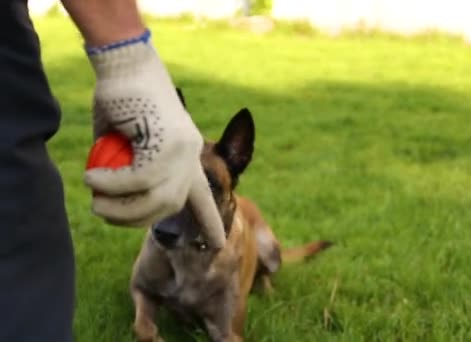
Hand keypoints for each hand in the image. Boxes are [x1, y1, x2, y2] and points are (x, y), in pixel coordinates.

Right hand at [83, 31, 225, 248]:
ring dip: (117, 206)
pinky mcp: (167, 144)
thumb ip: (128, 169)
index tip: (218, 247)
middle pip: (170, 206)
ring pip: (154, 198)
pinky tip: (91, 178)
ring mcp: (183, 150)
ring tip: (94, 198)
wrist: (128, 63)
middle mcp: (192, 157)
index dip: (209, 224)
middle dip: (133, 219)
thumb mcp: (128, 141)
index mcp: (190, 157)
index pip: (205, 198)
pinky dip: (109, 185)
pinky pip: (135, 179)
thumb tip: (112, 200)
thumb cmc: (125, 98)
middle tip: (102, 212)